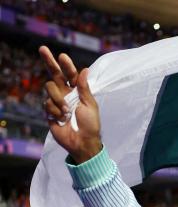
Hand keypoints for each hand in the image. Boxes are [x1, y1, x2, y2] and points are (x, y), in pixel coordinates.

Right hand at [39, 46, 101, 163]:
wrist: (82, 141)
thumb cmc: (90, 124)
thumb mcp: (90, 104)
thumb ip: (84, 88)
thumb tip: (84, 69)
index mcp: (77, 91)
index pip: (70, 74)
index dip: (66, 65)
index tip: (62, 56)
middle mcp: (65, 93)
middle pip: (54, 74)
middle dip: (48, 61)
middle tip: (43, 49)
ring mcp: (56, 101)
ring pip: (50, 88)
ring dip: (59, 99)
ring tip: (67, 112)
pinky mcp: (49, 111)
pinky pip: (47, 103)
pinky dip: (55, 111)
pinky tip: (61, 119)